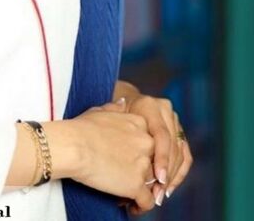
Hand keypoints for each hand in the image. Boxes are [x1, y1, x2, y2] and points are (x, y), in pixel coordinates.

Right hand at [66, 101, 157, 214]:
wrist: (72, 144)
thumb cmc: (80, 127)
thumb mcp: (100, 110)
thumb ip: (116, 109)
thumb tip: (123, 103)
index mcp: (140, 123)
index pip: (150, 142)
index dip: (140, 153)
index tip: (128, 160)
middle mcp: (147, 142)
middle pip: (154, 162)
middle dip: (145, 172)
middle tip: (128, 178)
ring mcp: (144, 164)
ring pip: (154, 183)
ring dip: (143, 189)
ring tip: (128, 194)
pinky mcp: (136, 185)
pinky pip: (148, 202)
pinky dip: (141, 206)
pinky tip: (131, 206)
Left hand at [120, 92, 193, 213]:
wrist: (124, 103)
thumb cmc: (113, 115)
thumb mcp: (112, 118)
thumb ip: (116, 131)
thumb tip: (121, 148)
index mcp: (149, 105)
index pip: (161, 135)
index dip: (162, 158)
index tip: (159, 179)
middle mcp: (165, 110)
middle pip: (172, 146)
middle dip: (167, 173)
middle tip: (158, 193)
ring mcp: (174, 120)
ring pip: (180, 153)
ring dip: (173, 177)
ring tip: (161, 194)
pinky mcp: (180, 132)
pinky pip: (185, 156)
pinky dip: (178, 173)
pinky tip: (169, 188)